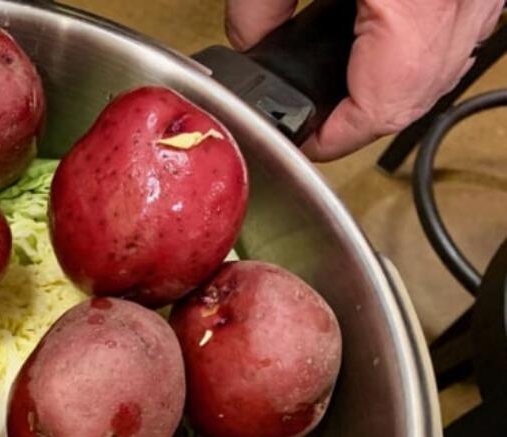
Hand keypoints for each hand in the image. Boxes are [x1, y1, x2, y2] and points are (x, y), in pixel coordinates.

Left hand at [225, 0, 503, 159]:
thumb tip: (248, 40)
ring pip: (447, 67)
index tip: (304, 145)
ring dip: (398, 87)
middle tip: (320, 126)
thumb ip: (260, 4)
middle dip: (363, 119)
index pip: (380, 109)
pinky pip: (462, 31)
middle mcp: (465, 2)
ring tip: (348, 93)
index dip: (334, 139)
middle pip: (416, 96)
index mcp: (414, 7)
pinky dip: (426, 49)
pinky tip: (387, 46)